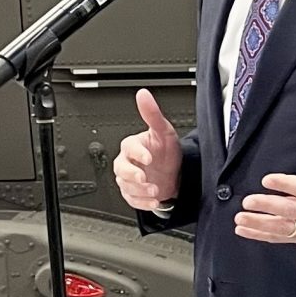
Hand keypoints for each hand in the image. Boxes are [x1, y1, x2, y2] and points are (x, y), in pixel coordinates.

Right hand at [113, 88, 181, 211]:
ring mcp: (129, 179)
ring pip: (126, 185)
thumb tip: (143, 94)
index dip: (137, 153)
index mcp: (133, 145)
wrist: (174, 173)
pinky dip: (143, 202)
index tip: (148, 158)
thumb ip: (152, 114)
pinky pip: (132, 199)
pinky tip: (154, 200)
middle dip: (133, 175)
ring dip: (140, 190)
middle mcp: (127, 162)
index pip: (129, 147)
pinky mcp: (132, 193)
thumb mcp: (163, 131)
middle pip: (121, 169)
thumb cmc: (165, 151)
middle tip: (145, 178)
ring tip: (155, 190)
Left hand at [237, 119, 295, 244]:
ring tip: (241, 217)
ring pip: (283, 227)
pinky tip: (244, 229)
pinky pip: (279, 237)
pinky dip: (260, 235)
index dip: (286, 184)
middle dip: (268, 206)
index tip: (268, 179)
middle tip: (249, 200)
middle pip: (291, 209)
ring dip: (260, 223)